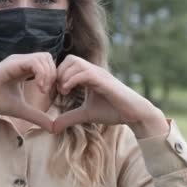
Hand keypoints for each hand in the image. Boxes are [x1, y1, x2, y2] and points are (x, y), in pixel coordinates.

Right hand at [0, 52, 56, 132]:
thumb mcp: (21, 110)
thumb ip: (37, 116)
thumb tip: (54, 128)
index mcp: (24, 69)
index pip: (47, 64)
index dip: (54, 77)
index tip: (52, 94)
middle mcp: (22, 62)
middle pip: (48, 58)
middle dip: (54, 74)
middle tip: (49, 92)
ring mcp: (17, 60)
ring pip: (44, 57)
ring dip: (49, 74)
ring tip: (43, 91)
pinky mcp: (12, 63)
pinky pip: (34, 61)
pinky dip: (42, 73)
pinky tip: (39, 88)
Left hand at [53, 55, 168, 137]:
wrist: (134, 114)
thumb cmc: (113, 111)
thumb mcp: (86, 114)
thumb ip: (69, 118)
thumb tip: (52, 127)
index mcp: (89, 75)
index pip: (68, 64)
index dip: (58, 75)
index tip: (55, 91)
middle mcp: (94, 70)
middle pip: (69, 59)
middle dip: (59, 73)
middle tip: (58, 90)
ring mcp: (99, 74)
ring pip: (74, 62)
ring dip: (64, 76)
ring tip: (63, 91)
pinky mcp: (104, 80)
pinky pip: (84, 72)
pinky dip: (71, 80)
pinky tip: (68, 92)